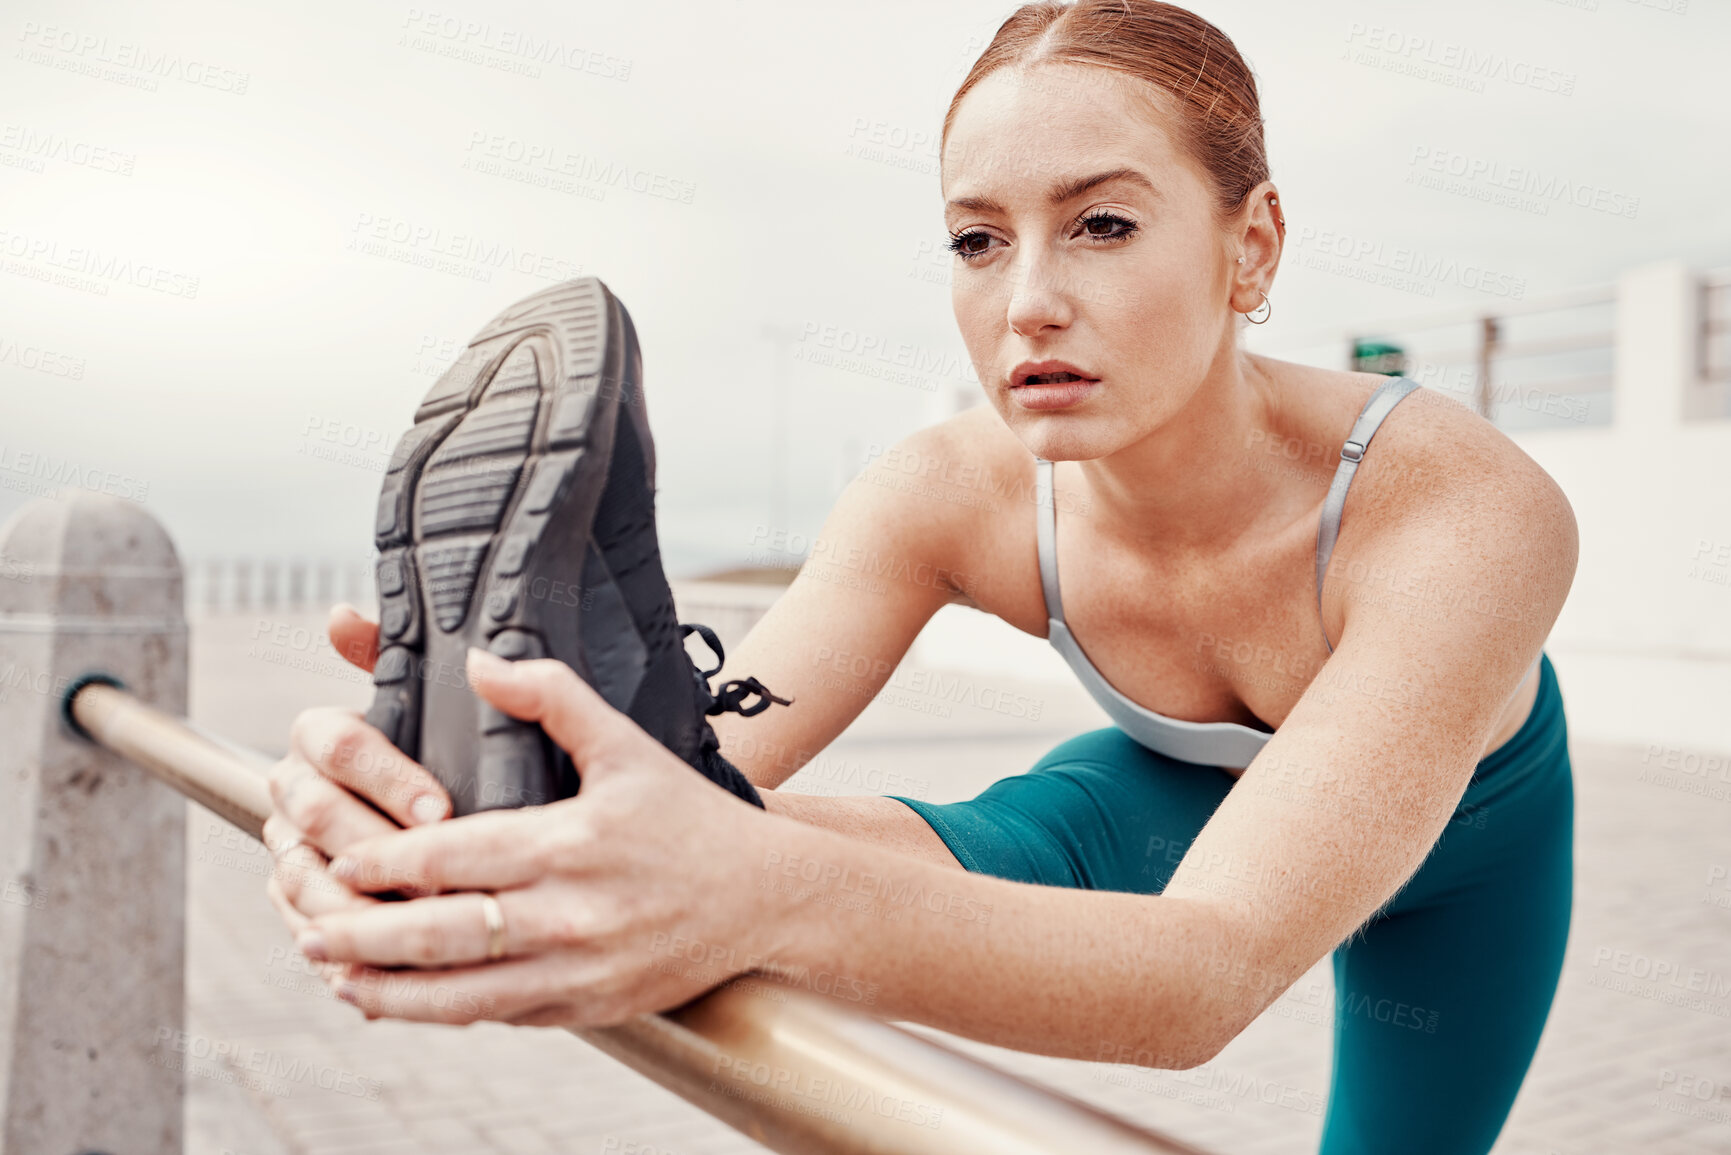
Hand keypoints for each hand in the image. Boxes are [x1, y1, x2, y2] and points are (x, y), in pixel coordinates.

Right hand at [264, 605, 452, 1001]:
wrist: (477, 836)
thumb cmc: (465, 764)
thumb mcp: (455, 717)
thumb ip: (405, 660)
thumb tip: (341, 616)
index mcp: (325, 736)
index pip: (334, 740)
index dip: (386, 774)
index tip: (443, 806)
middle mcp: (298, 791)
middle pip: (313, 811)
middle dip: (373, 843)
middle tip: (432, 875)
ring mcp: (293, 851)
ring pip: (301, 877)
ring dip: (354, 904)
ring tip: (413, 930)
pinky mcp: (301, 908)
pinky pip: (304, 930)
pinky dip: (343, 953)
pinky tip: (385, 975)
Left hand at [288, 647, 786, 1028]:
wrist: (767, 898)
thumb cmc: (691, 818)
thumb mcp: (628, 744)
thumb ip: (551, 698)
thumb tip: (478, 661)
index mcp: (567, 844)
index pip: (447, 858)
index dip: (382, 862)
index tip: (338, 858)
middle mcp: (566, 915)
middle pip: (436, 934)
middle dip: (361, 935)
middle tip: (308, 928)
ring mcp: (576, 972)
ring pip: (457, 995)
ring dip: (388, 991)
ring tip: (338, 978)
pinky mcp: (588, 1010)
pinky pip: (500, 1016)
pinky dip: (444, 1013)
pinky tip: (409, 1004)